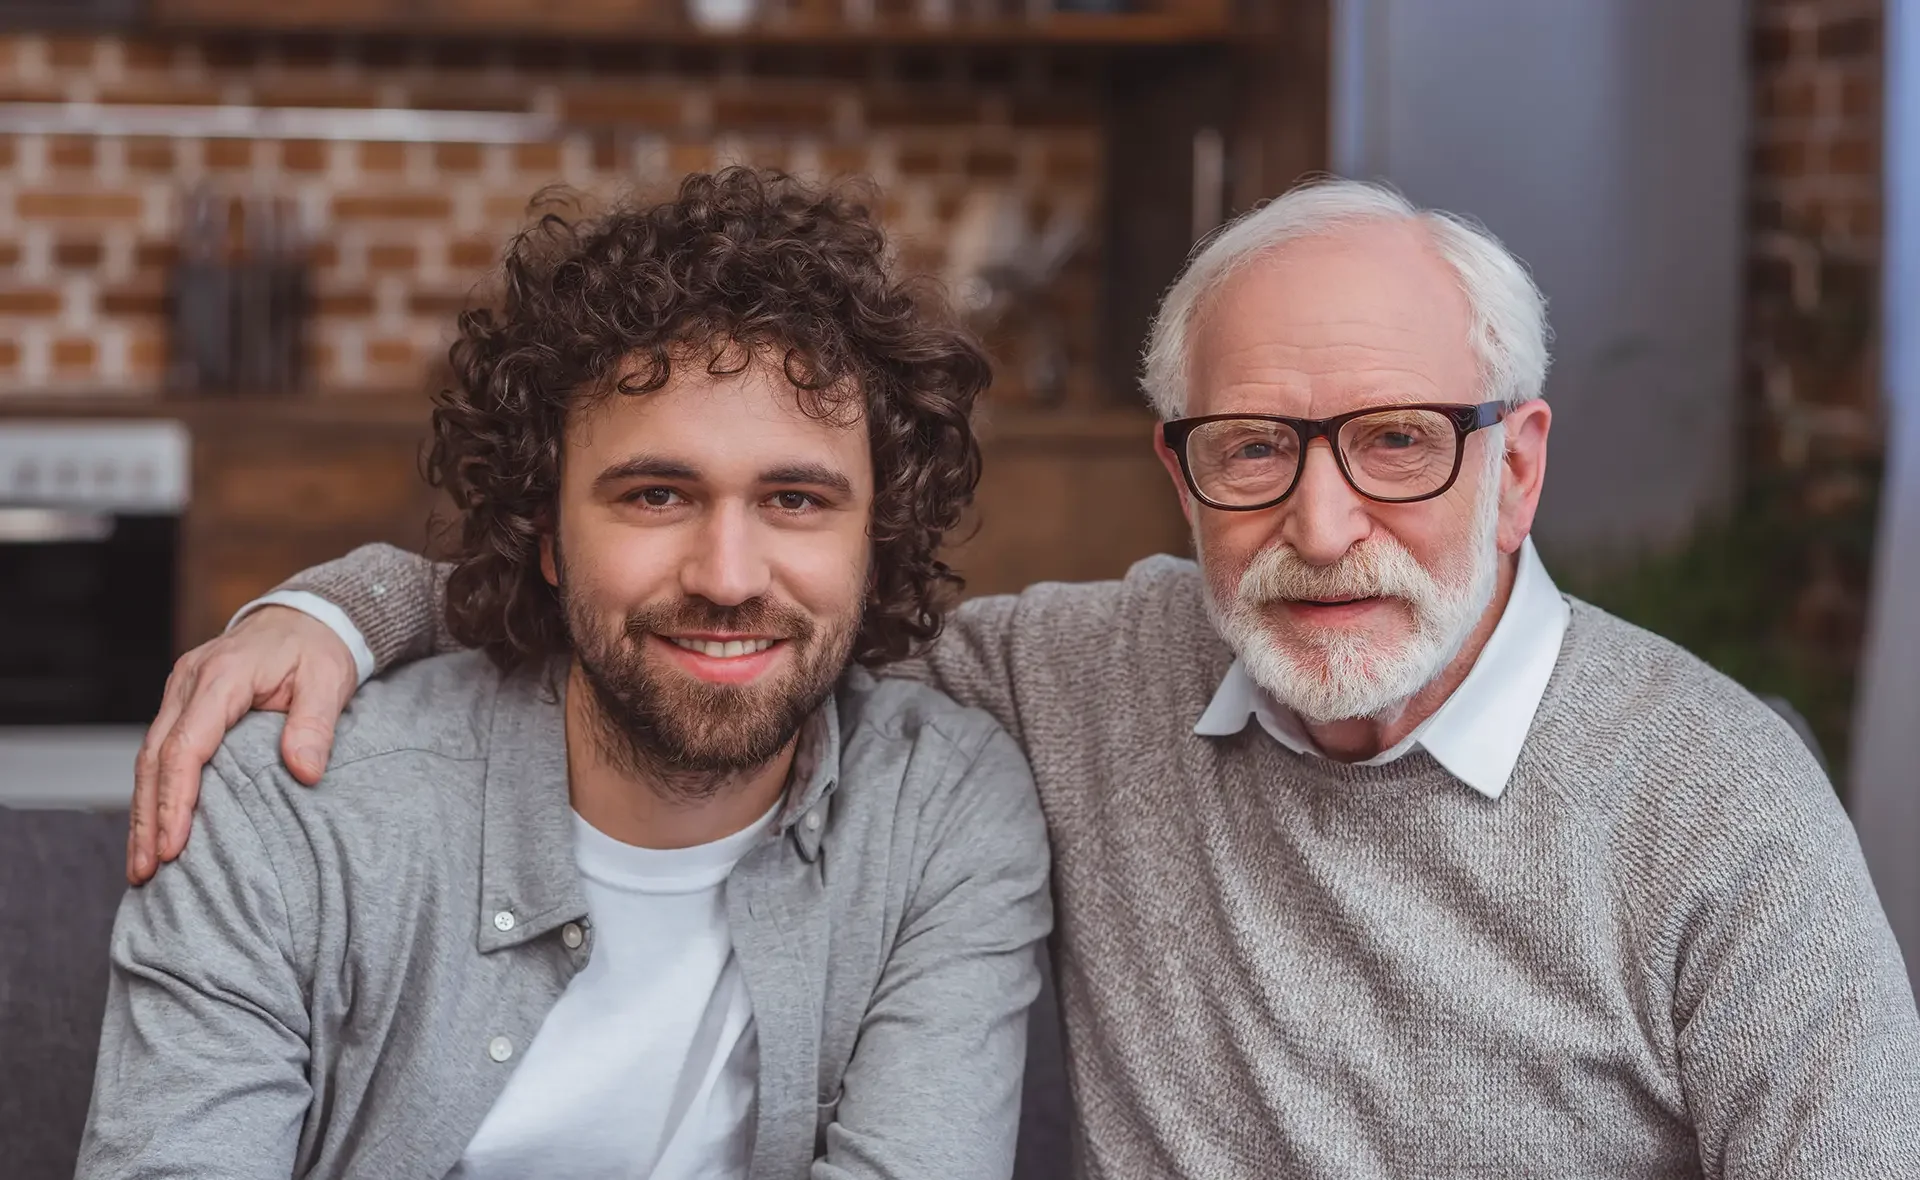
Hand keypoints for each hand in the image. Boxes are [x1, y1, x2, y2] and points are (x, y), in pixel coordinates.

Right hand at [128, 606, 357, 884]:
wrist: (307, 617)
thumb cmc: (318, 650)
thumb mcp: (329, 681)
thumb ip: (316, 725)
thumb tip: (305, 772)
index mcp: (222, 676)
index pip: (187, 746)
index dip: (177, 799)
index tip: (174, 844)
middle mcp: (189, 682)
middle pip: (155, 758)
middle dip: (148, 818)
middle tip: (146, 871)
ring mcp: (180, 691)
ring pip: (149, 758)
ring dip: (143, 812)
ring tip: (142, 865)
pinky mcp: (182, 703)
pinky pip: (160, 751)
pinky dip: (154, 792)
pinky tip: (154, 829)